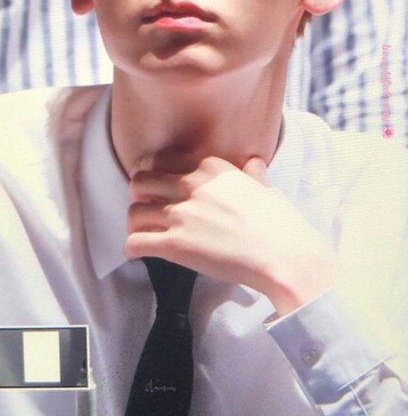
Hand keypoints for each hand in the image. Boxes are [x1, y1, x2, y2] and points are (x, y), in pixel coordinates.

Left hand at [124, 149, 334, 314]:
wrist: (285, 255)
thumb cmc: (280, 224)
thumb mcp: (266, 189)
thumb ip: (253, 175)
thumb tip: (255, 163)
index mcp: (210, 168)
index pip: (161, 160)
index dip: (152, 172)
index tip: (154, 185)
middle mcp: (191, 185)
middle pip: (140, 181)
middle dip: (138, 195)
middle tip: (145, 208)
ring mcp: (182, 215)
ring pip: (134, 212)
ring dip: (134, 223)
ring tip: (142, 232)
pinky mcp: (176, 245)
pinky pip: (136, 242)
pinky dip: (131, 248)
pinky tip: (138, 252)